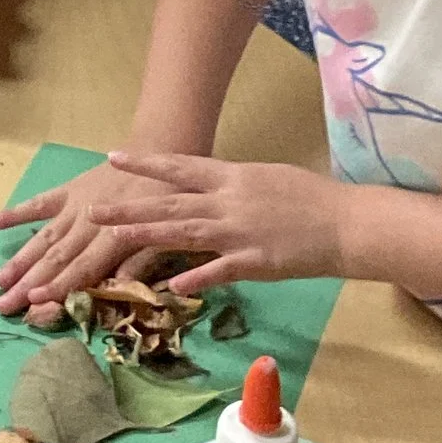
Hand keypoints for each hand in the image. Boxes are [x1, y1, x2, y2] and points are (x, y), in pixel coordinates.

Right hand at [0, 158, 185, 313]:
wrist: (159, 152)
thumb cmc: (167, 202)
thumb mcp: (166, 233)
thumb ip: (140, 261)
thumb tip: (118, 287)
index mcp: (114, 236)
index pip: (82, 267)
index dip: (58, 285)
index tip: (34, 301)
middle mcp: (89, 222)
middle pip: (56, 258)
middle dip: (29, 283)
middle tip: (3, 304)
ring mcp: (75, 205)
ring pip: (44, 236)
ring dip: (21, 259)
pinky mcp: (68, 191)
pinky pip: (39, 203)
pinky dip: (16, 213)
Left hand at [52, 150, 348, 294]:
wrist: (348, 223)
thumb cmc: (313, 198)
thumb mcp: (268, 179)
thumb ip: (235, 185)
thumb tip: (210, 186)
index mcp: (234, 176)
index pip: (181, 167)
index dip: (146, 163)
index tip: (114, 157)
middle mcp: (230, 200)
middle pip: (171, 202)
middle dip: (129, 206)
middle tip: (93, 209)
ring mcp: (240, 231)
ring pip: (184, 233)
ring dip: (146, 235)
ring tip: (113, 237)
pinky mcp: (256, 261)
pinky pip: (219, 270)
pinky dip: (194, 277)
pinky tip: (169, 285)